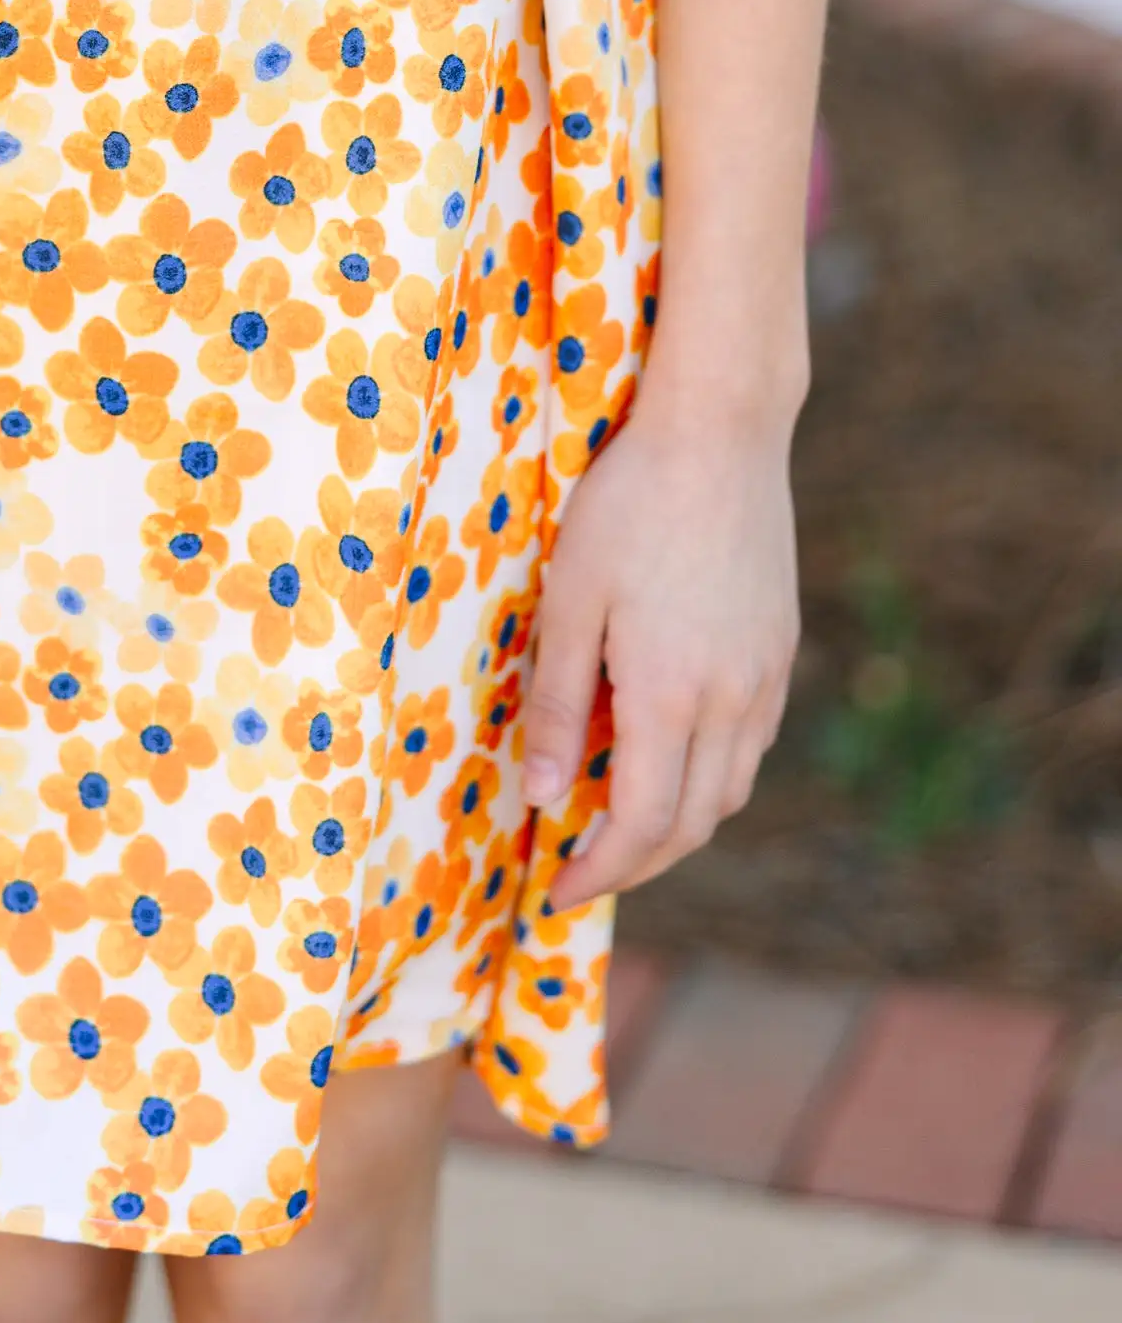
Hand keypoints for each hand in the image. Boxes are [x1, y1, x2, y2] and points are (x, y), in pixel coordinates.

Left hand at [524, 394, 799, 910]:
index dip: (598, 871)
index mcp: (670, 695)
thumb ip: (555, 703)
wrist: (720, 431)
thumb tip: (540, 797)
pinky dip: (711, 776)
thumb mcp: (568, 599)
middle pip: (693, 824)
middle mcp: (731, 701)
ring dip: (678, 824)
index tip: (556, 890)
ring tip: (622, 823)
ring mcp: (766, 676)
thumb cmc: (626, 504)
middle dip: (636, 864)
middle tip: (583, 873)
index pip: (640, 824)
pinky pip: (751, 743)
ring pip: (730, 789)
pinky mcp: (781, 648)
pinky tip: (672, 755)